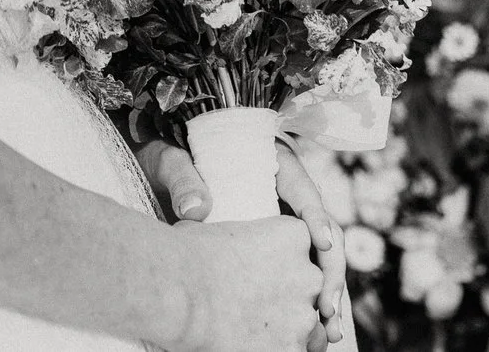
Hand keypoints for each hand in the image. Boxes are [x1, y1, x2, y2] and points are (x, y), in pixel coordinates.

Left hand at [142, 139, 347, 351]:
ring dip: (327, 292)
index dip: (317, 218)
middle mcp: (286, 195)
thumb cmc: (171, 157)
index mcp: (272, 166)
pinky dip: (309, 300)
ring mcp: (283, 223)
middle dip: (329, 270)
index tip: (320, 243)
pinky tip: (314, 331)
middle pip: (324, 231)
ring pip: (319, 259)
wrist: (159, 171)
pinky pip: (300, 273)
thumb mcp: (171, 161)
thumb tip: (196, 208)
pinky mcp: (274, 248)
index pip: (304, 191)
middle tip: (326, 306)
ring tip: (329, 327)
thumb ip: (182, 178)